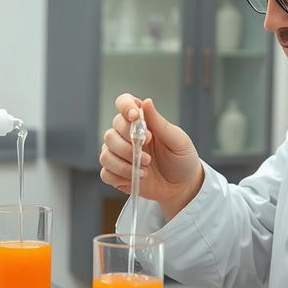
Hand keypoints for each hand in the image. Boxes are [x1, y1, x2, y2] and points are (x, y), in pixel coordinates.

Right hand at [99, 94, 203, 219]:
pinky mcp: (117, 174)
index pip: (124, 103)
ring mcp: (119, 155)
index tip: (135, 117)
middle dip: (128, 146)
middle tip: (148, 157)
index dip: (125, 107)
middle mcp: (126, 135)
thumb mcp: (178, 141)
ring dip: (124, 164)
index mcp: (141, 121)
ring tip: (145, 171)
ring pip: (106, 154)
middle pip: (111, 133)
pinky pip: (106, 173)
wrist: (182, 186)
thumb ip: (160, 123)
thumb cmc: (181, 159)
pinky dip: (120, 177)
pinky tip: (136, 178)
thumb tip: (147, 102)